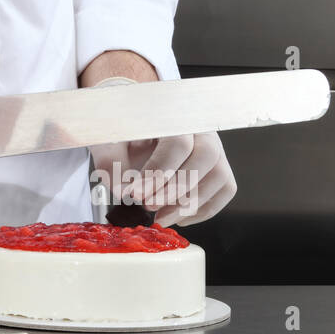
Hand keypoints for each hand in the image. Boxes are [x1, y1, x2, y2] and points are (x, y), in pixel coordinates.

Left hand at [82, 51, 236, 226]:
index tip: (136, 195)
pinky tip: (177, 217)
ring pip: (219, 175)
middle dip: (176, 189)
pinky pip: (225, 189)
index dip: (159, 172)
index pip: (177, 143)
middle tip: (147, 207)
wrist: (137, 130)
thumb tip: (122, 190)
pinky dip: (204, 210)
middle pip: (205, 157)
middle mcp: (200, 128)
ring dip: (190, 204)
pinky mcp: (220, 167)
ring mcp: (215, 148)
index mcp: (173, 115)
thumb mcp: (109, 141)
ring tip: (160, 218)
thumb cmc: (124, 134)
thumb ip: (110, 161)